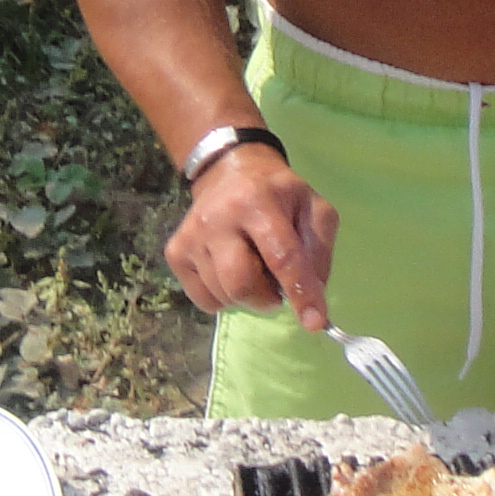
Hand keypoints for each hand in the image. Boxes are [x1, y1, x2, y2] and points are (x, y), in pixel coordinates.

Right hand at [165, 145, 337, 331]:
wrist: (229, 172)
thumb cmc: (278, 195)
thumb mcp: (312, 208)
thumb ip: (319, 251)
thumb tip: (312, 297)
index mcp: (258, 201)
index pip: (282, 256)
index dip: (300, 293)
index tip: (315, 323)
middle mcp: (218, 217)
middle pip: (241, 284)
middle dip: (266, 298)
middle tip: (276, 288)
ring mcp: (191, 235)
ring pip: (223, 295)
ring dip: (247, 295)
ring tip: (252, 267)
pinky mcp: (175, 252)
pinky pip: (204, 300)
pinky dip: (224, 297)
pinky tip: (230, 270)